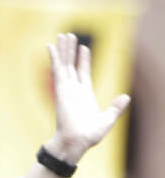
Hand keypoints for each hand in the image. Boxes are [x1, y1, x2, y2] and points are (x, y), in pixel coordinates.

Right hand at [45, 33, 129, 164]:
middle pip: (71, 66)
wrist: (76, 141)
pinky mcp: (61, 89)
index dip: (83, 60)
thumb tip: (125, 97)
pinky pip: (58, 69)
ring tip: (62, 35)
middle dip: (70, 51)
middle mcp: (74, 90)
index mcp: (84, 95)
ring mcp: (66, 88)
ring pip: (64, 64)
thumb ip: (116, 108)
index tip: (84, 48)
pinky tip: (51, 46)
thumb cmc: (89, 135)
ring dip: (63, 50)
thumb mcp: (107, 119)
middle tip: (69, 36)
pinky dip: (54, 57)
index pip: (83, 73)